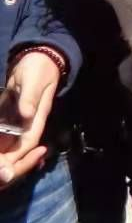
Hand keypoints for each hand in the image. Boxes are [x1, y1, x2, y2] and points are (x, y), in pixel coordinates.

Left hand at [0, 50, 60, 185]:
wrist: (37, 57)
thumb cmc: (37, 68)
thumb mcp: (33, 81)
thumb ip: (29, 98)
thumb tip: (27, 115)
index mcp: (37, 116)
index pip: (29, 140)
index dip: (19, 155)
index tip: (6, 166)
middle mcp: (28, 121)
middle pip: (19, 146)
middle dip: (7, 158)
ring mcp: (19, 118)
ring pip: (9, 140)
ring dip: (1, 150)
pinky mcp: (10, 114)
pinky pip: (3, 131)